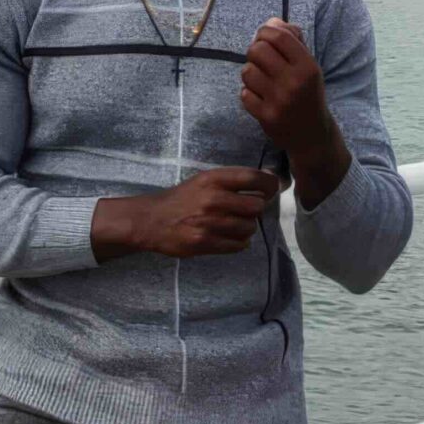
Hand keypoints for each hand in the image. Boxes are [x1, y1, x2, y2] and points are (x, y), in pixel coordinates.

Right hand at [91, 168, 281, 261]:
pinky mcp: (205, 243)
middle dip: (255, 210)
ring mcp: (209, 223)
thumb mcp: (204, 180)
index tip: (271, 190)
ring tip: (232, 224)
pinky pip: (238, 245)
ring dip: (246, 227)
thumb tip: (271, 181)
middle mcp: (213, 199)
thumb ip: (233, 181)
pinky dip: (238, 242)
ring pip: (249, 228)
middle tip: (246, 211)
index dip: (270, 185)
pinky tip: (227, 236)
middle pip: (257, 206)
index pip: (254, 178)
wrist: (152, 220)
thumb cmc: (183, 198)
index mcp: (213, 179)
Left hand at [241, 19, 349, 207]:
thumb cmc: (308, 94)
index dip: (265, 31)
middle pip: (257, 50)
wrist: (312, 135)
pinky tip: (260, 96)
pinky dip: (248, 93)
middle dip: (255, 51)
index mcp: (308, 66)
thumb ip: (293, 42)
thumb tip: (271, 22)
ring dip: (251, 73)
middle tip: (261, 60)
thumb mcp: (309, 67)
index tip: (264, 37)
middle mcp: (294, 82)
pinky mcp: (266, 117)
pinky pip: (244, 93)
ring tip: (261, 80)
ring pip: (247, 71)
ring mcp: (279, 100)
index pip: (278, 36)